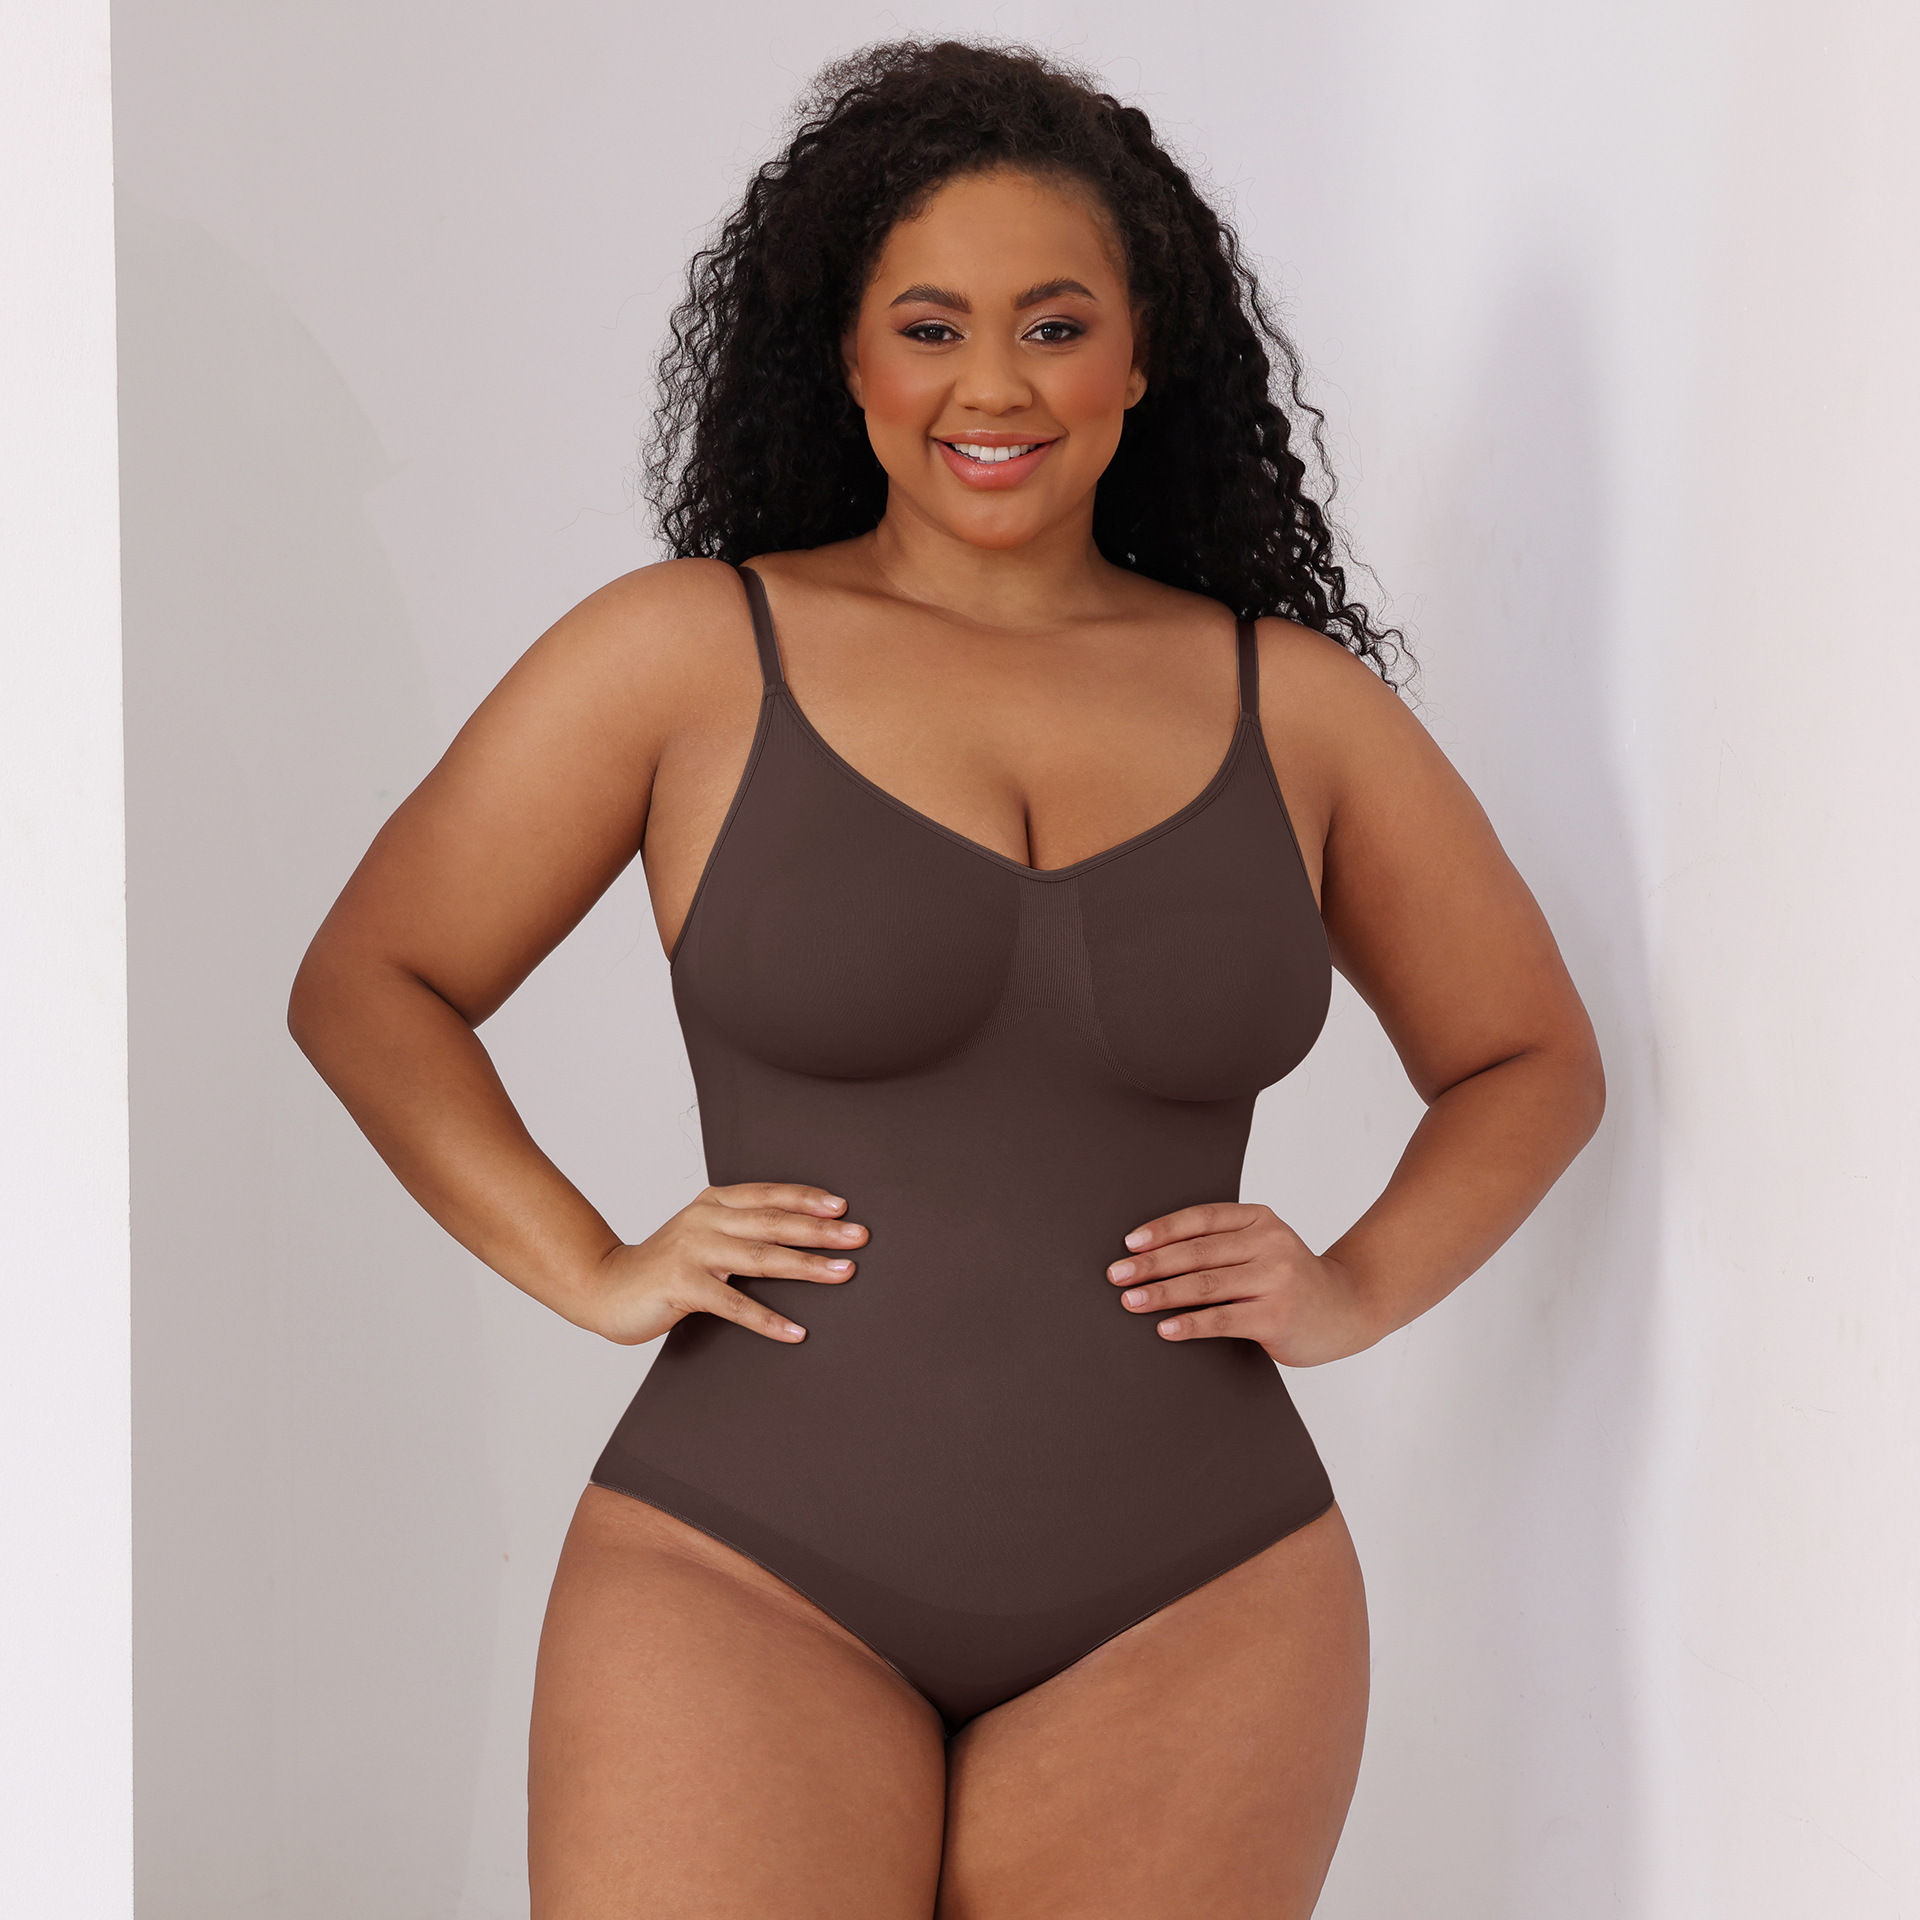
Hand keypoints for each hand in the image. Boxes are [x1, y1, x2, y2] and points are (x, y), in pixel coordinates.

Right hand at [578, 1183, 865, 1345]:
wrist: (604, 1286)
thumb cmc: (663, 1266)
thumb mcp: (700, 1234)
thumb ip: (737, 1228)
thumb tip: (797, 1235)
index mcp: (712, 1203)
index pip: (768, 1195)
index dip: (807, 1198)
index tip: (843, 1206)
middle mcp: (705, 1220)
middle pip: (773, 1222)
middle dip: (821, 1230)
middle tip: (859, 1237)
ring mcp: (693, 1251)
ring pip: (762, 1257)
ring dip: (807, 1266)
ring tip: (843, 1273)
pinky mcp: (683, 1286)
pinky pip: (735, 1304)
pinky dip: (767, 1319)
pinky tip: (795, 1331)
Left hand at [1106, 1201, 1379, 1365]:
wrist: (1349, 1308)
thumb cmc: (1291, 1279)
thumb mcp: (1264, 1246)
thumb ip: (1223, 1244)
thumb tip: (1151, 1255)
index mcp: (1259, 1219)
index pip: (1202, 1219)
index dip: (1162, 1230)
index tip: (1130, 1243)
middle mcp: (1269, 1243)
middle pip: (1198, 1252)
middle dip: (1152, 1264)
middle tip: (1117, 1275)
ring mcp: (1275, 1279)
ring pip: (1206, 1284)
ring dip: (1162, 1293)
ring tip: (1130, 1301)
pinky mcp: (1276, 1315)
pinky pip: (1223, 1319)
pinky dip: (1190, 1323)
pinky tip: (1165, 1328)